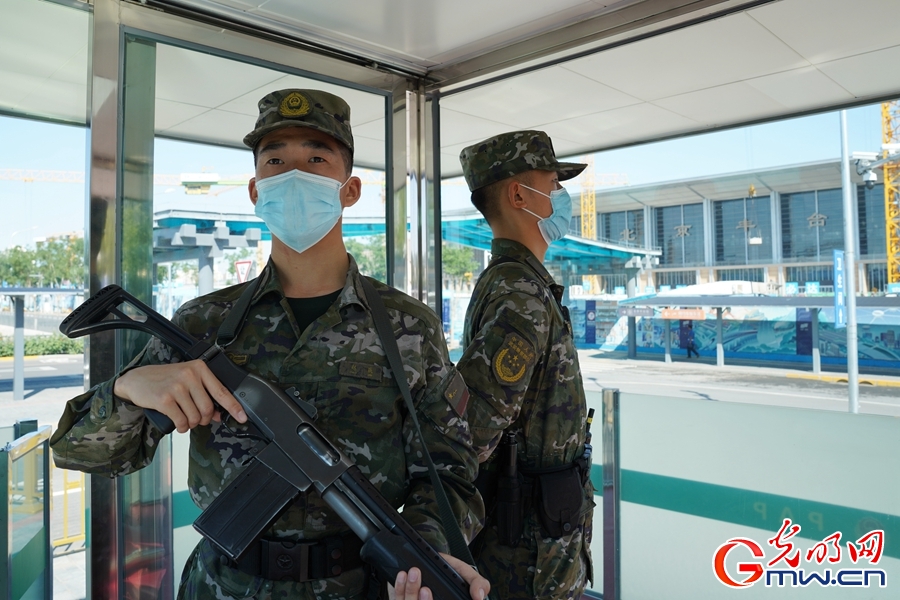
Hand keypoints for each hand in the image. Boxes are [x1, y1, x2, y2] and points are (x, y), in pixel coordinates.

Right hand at [113, 361, 247, 432]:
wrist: (136, 379)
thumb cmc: (164, 379)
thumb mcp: (187, 380)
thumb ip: (204, 394)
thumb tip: (219, 415)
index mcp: (199, 368)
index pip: (221, 391)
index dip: (234, 407)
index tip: (243, 417)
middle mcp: (189, 375)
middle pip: (208, 409)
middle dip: (204, 419)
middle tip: (197, 418)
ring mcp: (177, 386)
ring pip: (195, 417)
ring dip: (191, 424)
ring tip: (184, 418)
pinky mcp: (165, 399)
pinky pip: (181, 421)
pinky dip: (182, 427)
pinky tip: (179, 423)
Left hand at [391, 553, 488, 599]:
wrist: (429, 559)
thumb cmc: (449, 570)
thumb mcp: (467, 573)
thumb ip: (479, 583)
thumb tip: (480, 596)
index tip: (464, 596)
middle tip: (426, 589)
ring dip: (410, 592)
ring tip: (414, 574)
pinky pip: (398, 599)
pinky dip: (399, 587)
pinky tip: (402, 575)